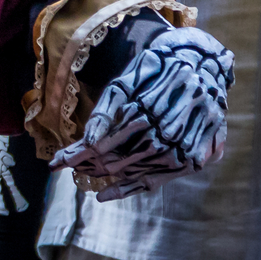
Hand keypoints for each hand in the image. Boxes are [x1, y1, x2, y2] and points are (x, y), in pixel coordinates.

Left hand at [51, 26, 231, 200]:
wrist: (203, 67)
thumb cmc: (155, 72)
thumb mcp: (126, 82)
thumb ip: (106, 111)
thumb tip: (89, 142)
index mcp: (147, 110)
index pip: (105, 142)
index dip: (79, 154)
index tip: (57, 162)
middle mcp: (166, 132)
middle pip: (120, 160)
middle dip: (90, 165)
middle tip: (65, 166)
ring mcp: (183, 148)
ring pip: (137, 172)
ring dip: (108, 176)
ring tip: (83, 174)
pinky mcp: (196, 159)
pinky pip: (158, 180)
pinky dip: (131, 187)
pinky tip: (108, 192)